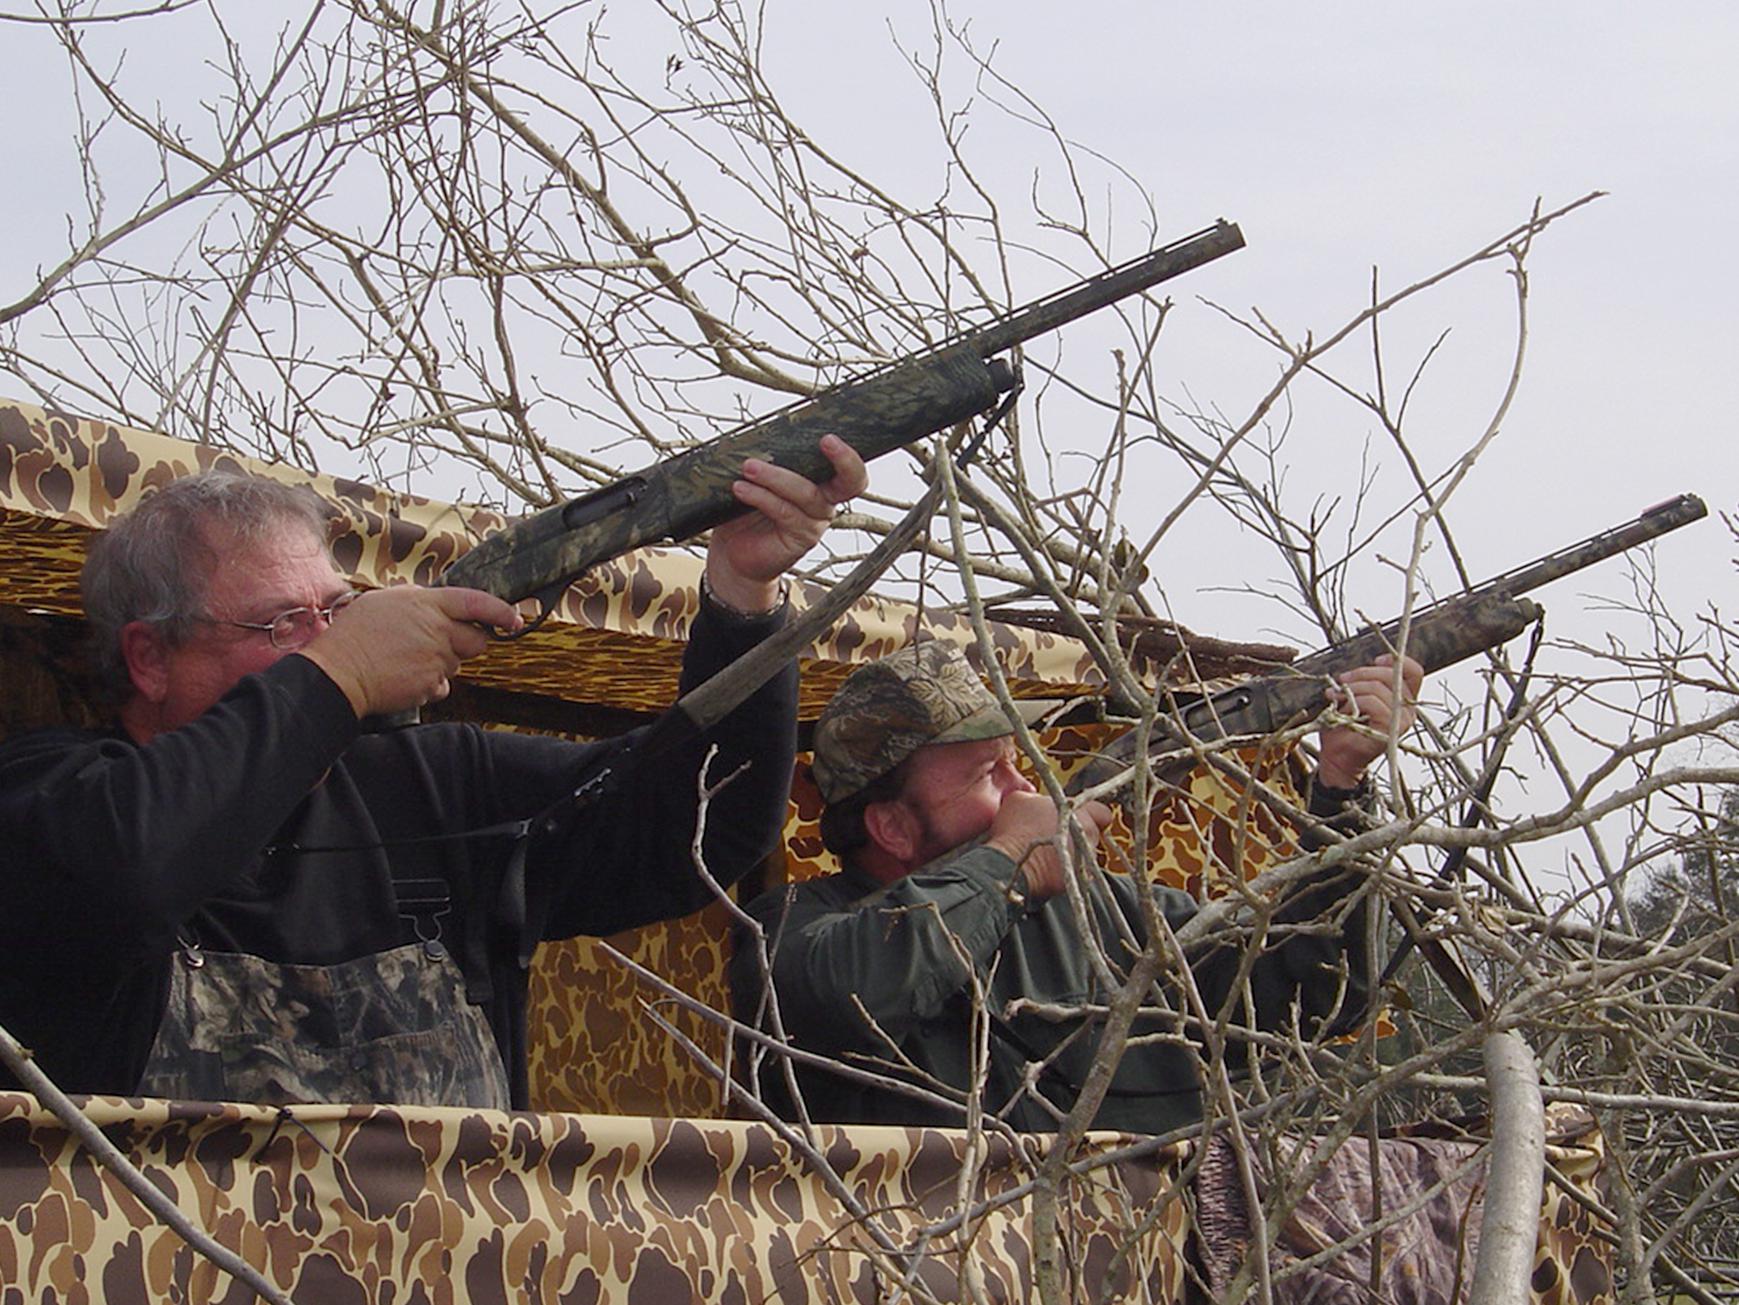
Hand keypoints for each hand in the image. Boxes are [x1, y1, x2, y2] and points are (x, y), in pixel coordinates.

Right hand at [300, 585, 522, 717]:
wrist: (339, 672)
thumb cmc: (353, 634)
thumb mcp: (383, 601)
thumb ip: (417, 600)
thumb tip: (434, 602)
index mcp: (426, 603)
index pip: (476, 602)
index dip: (500, 611)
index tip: (513, 618)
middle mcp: (437, 630)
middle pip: (476, 640)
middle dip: (465, 643)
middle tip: (437, 644)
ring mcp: (436, 659)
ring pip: (456, 664)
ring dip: (440, 663)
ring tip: (406, 659)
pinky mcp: (430, 685)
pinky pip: (442, 685)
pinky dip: (428, 683)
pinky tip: (403, 676)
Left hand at [704, 434, 868, 611]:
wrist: (734, 553)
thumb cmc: (746, 512)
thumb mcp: (758, 479)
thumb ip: (767, 460)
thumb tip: (758, 434)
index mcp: (821, 482)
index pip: (849, 467)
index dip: (848, 454)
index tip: (829, 437)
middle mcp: (825, 502)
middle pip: (852, 482)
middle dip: (845, 460)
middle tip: (826, 441)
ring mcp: (815, 522)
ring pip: (807, 493)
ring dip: (776, 477)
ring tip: (748, 468)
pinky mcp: (800, 539)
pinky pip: (785, 512)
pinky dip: (761, 497)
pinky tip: (741, 489)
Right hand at [985, 792, 1112, 900]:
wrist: (1010, 864)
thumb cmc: (1016, 829)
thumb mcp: (1020, 799)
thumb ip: (1036, 797)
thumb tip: (1036, 800)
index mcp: (1080, 813)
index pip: (1102, 812)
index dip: (1093, 814)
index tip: (1082, 816)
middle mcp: (1088, 836)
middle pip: (1092, 834)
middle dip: (1078, 834)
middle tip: (1058, 834)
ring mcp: (1084, 860)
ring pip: (1084, 855)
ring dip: (1071, 853)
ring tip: (1049, 853)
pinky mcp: (1075, 880)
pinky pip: (1073, 874)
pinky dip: (1063, 871)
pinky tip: (1045, 869)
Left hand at [1316, 653, 1423, 789]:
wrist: (1338, 759)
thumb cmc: (1344, 729)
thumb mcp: (1354, 699)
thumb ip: (1363, 684)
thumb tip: (1354, 670)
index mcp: (1403, 699)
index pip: (1413, 672)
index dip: (1397, 661)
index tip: (1376, 660)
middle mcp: (1408, 710)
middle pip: (1393, 674)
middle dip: (1363, 673)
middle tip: (1343, 679)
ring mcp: (1402, 720)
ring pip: (1379, 688)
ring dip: (1353, 689)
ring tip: (1337, 697)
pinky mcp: (1392, 728)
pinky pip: (1373, 703)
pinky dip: (1354, 701)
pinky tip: (1342, 709)